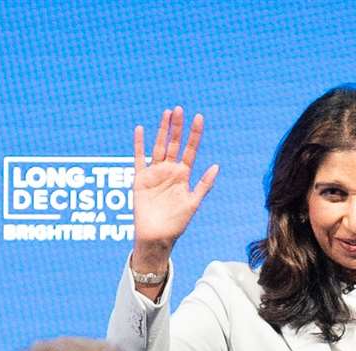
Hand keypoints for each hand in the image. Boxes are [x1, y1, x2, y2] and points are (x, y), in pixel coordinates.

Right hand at [132, 107, 218, 263]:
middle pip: (174, 144)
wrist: (157, 236)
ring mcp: (155, 173)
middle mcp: (169, 171)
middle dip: (177, 127)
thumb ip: (204, 185)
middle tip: (180, 109)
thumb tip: (216, 166)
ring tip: (166, 113)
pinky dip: (138, 144)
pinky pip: (138, 158)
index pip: (190, 150)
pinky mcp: (140, 179)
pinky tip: (140, 129)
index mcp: (183, 176)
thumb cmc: (177, 223)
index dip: (194, 135)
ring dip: (162, 130)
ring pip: (158, 146)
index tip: (199, 118)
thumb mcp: (193, 203)